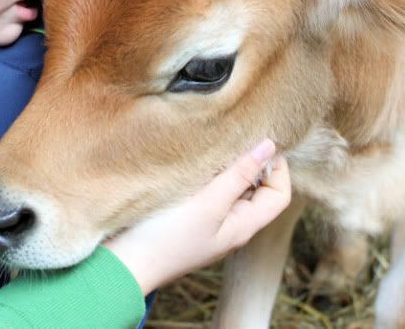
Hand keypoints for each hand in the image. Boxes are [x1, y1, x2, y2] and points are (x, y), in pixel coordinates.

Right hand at [104, 140, 290, 293]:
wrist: (125, 263)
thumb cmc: (167, 238)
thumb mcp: (209, 203)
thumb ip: (239, 175)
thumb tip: (269, 146)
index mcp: (243, 226)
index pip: (279, 195)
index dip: (277, 168)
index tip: (258, 144)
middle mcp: (229, 225)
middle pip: (256, 190)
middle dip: (251, 163)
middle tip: (232, 139)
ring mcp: (207, 222)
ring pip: (230, 188)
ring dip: (225, 167)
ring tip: (211, 148)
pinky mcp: (186, 216)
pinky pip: (207, 191)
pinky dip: (205, 174)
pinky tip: (191, 162)